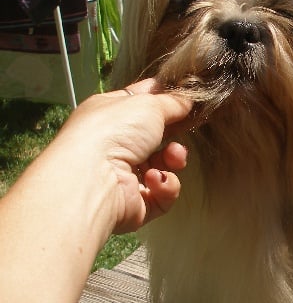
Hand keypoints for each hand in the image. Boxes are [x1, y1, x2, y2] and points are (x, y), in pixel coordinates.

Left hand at [52, 78, 192, 234]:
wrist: (95, 180)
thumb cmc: (115, 131)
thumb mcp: (148, 104)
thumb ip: (173, 102)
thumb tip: (187, 101)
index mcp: (109, 113)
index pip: (140, 102)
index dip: (163, 100)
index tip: (187, 101)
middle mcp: (113, 144)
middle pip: (156, 137)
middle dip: (174, 135)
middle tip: (184, 131)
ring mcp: (123, 175)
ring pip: (163, 166)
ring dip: (173, 160)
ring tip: (172, 159)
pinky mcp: (135, 203)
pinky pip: (162, 193)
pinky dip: (164, 186)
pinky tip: (154, 180)